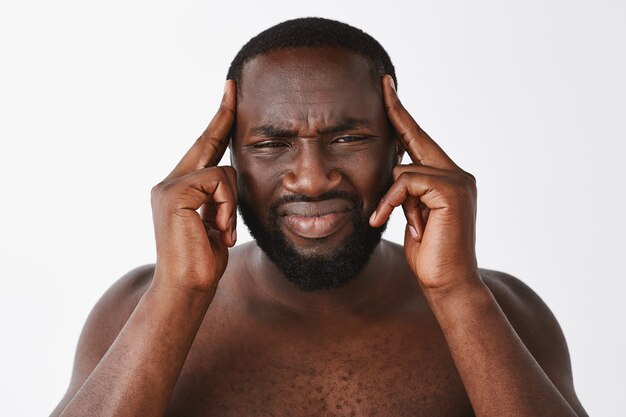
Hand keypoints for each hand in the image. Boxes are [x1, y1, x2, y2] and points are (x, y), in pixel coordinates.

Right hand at [150, 80, 236, 292]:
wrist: (187, 289)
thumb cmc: (205, 262)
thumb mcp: (217, 224)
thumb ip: (219, 199)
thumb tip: (231, 180)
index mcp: (180, 189)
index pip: (204, 149)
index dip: (217, 123)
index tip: (229, 95)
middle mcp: (169, 182)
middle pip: (207, 143)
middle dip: (223, 115)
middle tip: (233, 85)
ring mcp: (169, 185)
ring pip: (223, 171)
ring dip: (232, 204)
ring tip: (222, 231)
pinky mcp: (174, 192)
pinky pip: (219, 182)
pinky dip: (227, 207)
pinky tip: (218, 230)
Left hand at [370, 75, 478, 292]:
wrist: (446, 284)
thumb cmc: (426, 255)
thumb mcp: (410, 216)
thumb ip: (407, 191)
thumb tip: (394, 171)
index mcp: (448, 179)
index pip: (420, 142)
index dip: (403, 117)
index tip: (389, 91)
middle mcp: (458, 174)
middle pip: (418, 137)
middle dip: (397, 112)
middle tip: (383, 84)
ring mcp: (458, 180)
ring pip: (406, 168)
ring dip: (391, 198)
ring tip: (393, 222)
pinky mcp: (452, 190)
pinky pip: (406, 181)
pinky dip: (392, 201)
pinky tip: (386, 220)